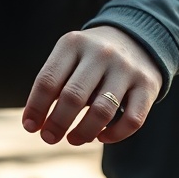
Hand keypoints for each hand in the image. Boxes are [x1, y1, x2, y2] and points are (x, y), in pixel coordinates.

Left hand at [22, 25, 162, 144]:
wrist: (137, 38)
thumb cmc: (90, 59)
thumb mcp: (69, 57)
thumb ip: (53, 85)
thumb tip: (35, 124)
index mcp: (74, 44)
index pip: (48, 80)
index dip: (35, 107)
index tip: (30, 127)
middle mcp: (101, 53)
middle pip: (73, 97)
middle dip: (57, 123)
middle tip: (49, 138)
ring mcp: (126, 69)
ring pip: (102, 112)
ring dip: (83, 133)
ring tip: (73, 139)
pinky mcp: (148, 85)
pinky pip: (132, 120)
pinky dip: (114, 135)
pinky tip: (101, 136)